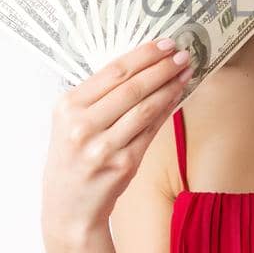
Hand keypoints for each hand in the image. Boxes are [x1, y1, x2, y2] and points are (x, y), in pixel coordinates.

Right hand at [40, 37, 193, 243]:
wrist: (68, 208)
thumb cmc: (72, 159)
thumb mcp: (71, 122)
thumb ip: (98, 96)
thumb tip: (141, 65)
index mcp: (67, 106)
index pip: (112, 71)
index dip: (143, 55)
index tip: (164, 44)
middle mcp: (82, 125)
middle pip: (132, 86)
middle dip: (162, 67)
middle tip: (182, 53)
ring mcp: (103, 146)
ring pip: (145, 107)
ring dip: (170, 86)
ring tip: (186, 71)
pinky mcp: (123, 164)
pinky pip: (151, 130)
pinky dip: (167, 110)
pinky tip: (177, 96)